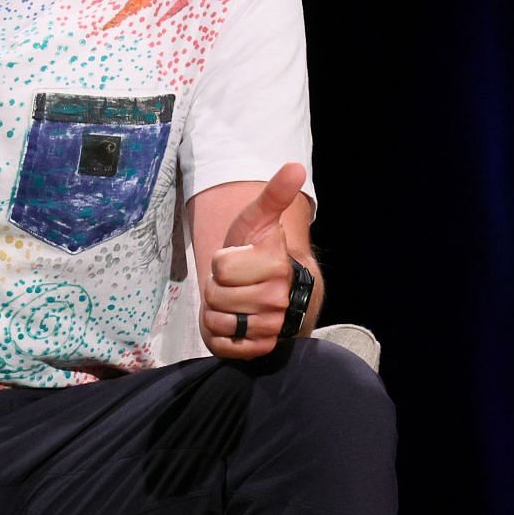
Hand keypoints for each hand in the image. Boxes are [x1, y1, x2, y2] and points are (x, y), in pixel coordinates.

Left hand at [200, 163, 306, 359]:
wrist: (271, 291)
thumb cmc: (258, 252)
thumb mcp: (260, 220)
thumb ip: (275, 194)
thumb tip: (296, 167)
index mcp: (277, 264)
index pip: (221, 266)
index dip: (221, 262)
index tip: (237, 258)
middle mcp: (280, 298)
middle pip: (218, 295)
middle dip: (217, 288)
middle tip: (233, 283)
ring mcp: (272, 326)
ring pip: (219, 320)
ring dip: (217, 311)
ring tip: (233, 301)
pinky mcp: (260, 348)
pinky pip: (224, 345)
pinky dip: (219, 335)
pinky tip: (232, 323)